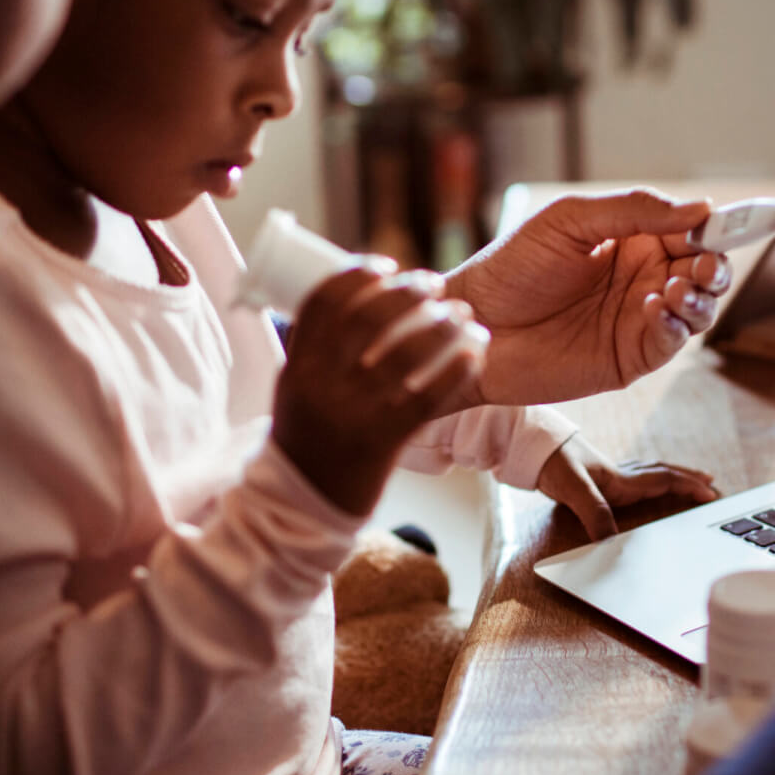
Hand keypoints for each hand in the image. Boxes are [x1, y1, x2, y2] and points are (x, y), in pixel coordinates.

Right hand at [273, 265, 484, 515]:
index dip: (358, 274)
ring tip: (462, 314)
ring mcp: (353, 413)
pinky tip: (476, 353)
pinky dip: (456, 369)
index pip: (324, 301)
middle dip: (405, 292)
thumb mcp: (298, 389)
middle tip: (433, 283)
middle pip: (367, 318)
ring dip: (440, 326)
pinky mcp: (384, 441)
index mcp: (298, 365)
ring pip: (403, 354)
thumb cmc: (308, 441)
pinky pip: (428, 397)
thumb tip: (356, 303)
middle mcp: (321, 384)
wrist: (302, 510)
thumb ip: (321, 351)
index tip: (386, 264)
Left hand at [441, 190, 730, 406]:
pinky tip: (654, 308)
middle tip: (702, 265)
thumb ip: (634, 210)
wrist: (475, 324)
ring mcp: (638, 319)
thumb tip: (699, 207)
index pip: (689, 231)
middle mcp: (642, 278)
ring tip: (676, 288)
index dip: (710, 227)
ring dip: (701, 297)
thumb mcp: (570, 221)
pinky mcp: (629, 357)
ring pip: (698, 309)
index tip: (718, 223)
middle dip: (715, 266)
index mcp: (632, 240)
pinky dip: (675, 326)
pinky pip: (670, 342)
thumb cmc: (512, 268)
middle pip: (704, 271)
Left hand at [536, 434, 717, 540]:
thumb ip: (594, 514)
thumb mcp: (573, 489)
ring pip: (650, 473)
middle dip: (689, 480)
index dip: (688, 486)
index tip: (711, 492)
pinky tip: (644, 485)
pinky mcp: (597, 477)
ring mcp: (609, 474)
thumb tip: (611, 544)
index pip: (663, 480)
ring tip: (690, 481)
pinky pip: (634, 477)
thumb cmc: (552, 462)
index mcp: (621, 479)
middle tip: (712, 485)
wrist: (530, 447)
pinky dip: (649, 479)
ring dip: (673, 477)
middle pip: (663, 474)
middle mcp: (620, 475)